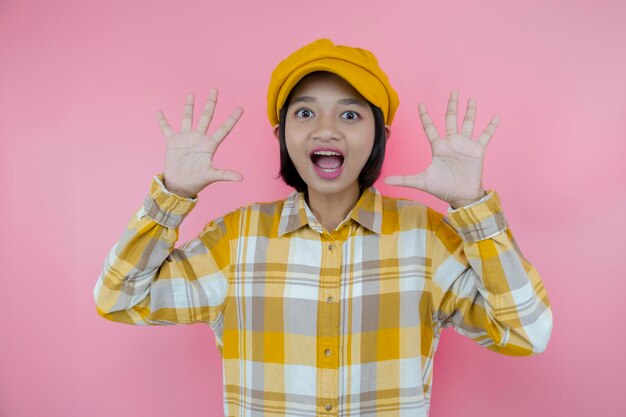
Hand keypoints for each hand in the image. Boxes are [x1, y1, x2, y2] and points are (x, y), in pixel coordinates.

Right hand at [156, 89, 243, 197]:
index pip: (224, 129)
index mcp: (210, 145)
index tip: (241, 108)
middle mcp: (199, 138)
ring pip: (188, 118)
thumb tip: (241, 178)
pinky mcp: (172, 142)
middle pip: (207, 117)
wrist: (179, 186)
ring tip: (191, 93)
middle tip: (215, 89)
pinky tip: (159, 112)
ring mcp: (186, 138)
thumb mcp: (211, 175)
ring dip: (189, 106)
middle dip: (211, 103)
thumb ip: (225, 174)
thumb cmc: (197, 182)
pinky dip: (162, 121)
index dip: (232, 119)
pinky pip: (166, 128)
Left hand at [384, 90, 499, 207]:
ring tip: (471, 99)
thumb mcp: (421, 182)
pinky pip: (485, 135)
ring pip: (468, 123)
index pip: (429, 127)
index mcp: (438, 147)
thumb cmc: (441, 188)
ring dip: (470, 111)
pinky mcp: (478, 150)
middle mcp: (451, 142)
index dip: (425, 116)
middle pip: (451, 119)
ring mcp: (465, 145)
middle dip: (452, 105)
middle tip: (453, 91)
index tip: (420, 104)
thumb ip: (404, 179)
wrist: (460, 196)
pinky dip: (491, 126)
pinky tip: (496, 116)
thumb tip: (385, 181)